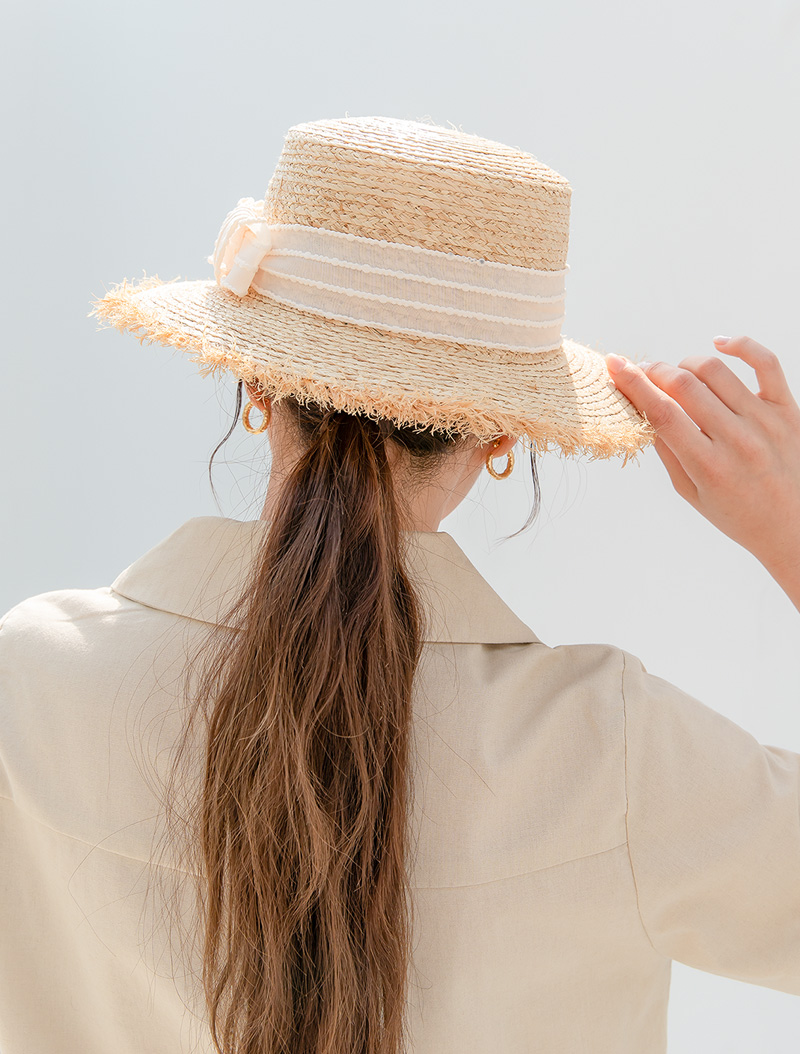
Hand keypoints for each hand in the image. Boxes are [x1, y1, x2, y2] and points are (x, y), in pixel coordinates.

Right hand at [606, 336, 799, 599]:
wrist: (795, 526)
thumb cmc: (740, 514)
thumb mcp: (692, 494)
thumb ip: (668, 452)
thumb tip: (645, 412)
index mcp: (708, 466)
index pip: (662, 412)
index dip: (633, 384)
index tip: (614, 363)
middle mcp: (737, 439)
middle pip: (683, 385)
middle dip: (655, 371)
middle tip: (643, 373)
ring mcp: (765, 421)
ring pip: (715, 369)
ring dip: (686, 364)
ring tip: (679, 375)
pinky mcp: (787, 409)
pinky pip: (765, 362)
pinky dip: (740, 344)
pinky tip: (720, 343)